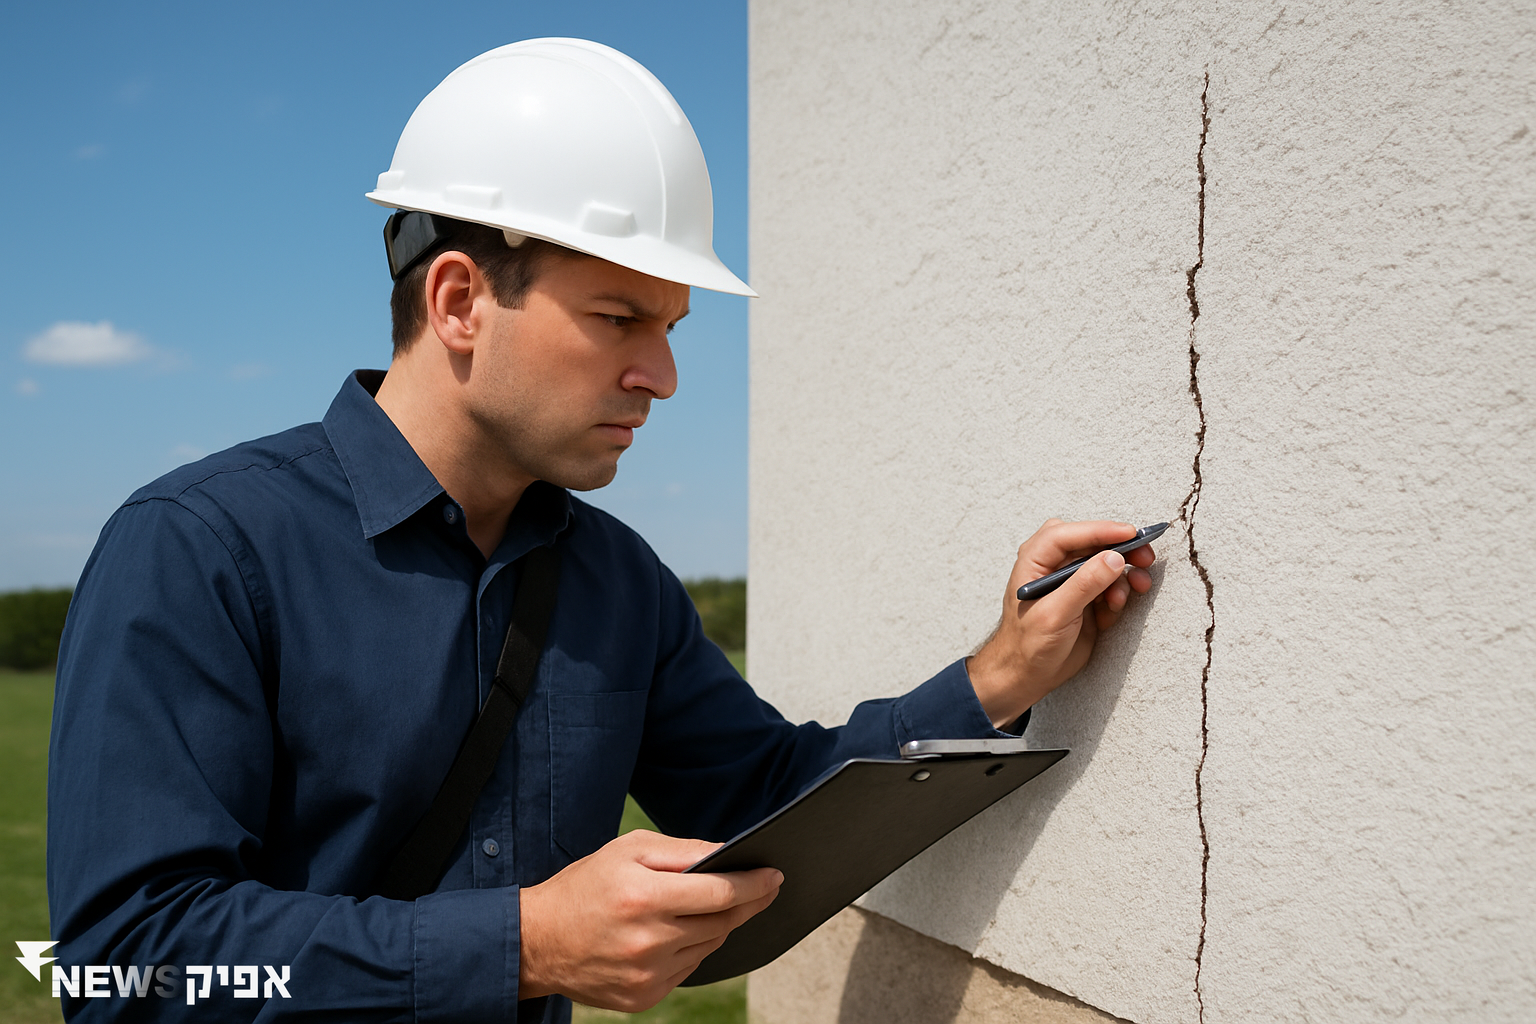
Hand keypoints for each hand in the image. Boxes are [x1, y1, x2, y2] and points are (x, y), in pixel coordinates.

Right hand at [518, 829, 781, 1010]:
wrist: (537, 941)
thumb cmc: (585, 886)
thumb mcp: (627, 850)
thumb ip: (681, 851)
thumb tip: (726, 853)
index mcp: (643, 897)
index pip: (719, 892)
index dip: (753, 884)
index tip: (775, 875)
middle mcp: (648, 941)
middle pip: (721, 922)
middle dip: (745, 902)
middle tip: (763, 886)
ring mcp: (647, 975)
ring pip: (708, 947)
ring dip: (719, 926)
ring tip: (715, 906)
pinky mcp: (644, 997)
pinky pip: (688, 970)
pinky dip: (693, 949)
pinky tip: (681, 932)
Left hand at [967, 519, 1155, 726]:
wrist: (1026, 677)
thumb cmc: (1028, 645)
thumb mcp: (1055, 614)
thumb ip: (1084, 584)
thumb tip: (1114, 558)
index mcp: (1035, 561)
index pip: (1068, 534)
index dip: (1100, 530)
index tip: (1130, 534)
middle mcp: (1054, 567)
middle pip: (1092, 544)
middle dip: (1121, 549)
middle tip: (1146, 557)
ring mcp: (1072, 583)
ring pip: (1106, 566)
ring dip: (1124, 576)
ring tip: (1138, 587)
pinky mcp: (1086, 600)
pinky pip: (1111, 588)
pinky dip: (1118, 596)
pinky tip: (1113, 612)